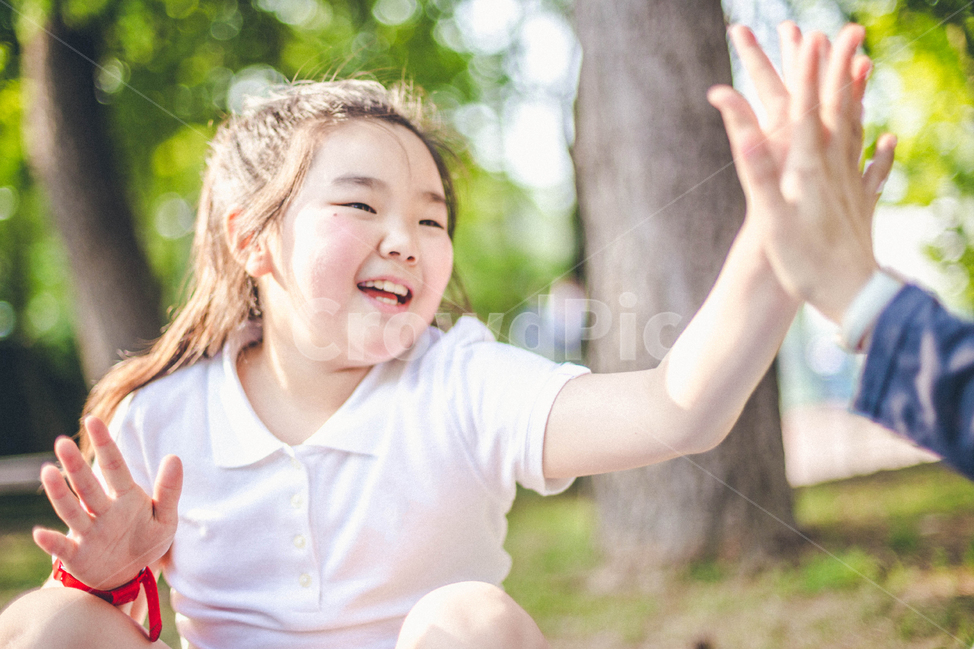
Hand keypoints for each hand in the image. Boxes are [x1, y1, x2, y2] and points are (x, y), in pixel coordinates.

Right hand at [33, 416, 182, 589]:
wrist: (130, 576)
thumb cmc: (146, 541)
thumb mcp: (165, 518)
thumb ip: (169, 490)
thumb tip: (174, 456)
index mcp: (125, 497)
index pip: (114, 466)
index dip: (105, 444)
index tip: (92, 419)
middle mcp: (102, 510)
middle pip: (88, 485)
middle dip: (76, 466)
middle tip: (62, 443)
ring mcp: (88, 532)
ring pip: (73, 510)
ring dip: (60, 494)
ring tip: (48, 471)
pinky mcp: (77, 556)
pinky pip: (62, 549)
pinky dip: (51, 542)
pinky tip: (40, 532)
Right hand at [710, 25, 895, 321]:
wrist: (850, 296)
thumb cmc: (806, 261)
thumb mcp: (770, 216)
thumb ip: (756, 167)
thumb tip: (740, 124)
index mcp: (809, 168)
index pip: (806, 110)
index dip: (807, 73)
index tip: (809, 37)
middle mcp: (834, 169)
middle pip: (836, 110)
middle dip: (839, 69)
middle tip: (847, 32)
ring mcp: (851, 186)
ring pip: (856, 131)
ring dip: (858, 98)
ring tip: (866, 69)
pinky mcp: (860, 206)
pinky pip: (873, 170)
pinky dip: (881, 150)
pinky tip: (888, 139)